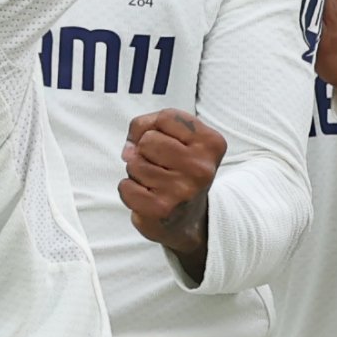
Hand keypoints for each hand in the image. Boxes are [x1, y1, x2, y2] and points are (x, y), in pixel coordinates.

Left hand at [121, 109, 225, 281]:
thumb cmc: (179, 171)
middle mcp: (201, 167)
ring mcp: (182, 189)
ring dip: (138, 172)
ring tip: (156, 183)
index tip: (167, 144)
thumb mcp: (177, 139)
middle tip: (161, 168)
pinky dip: (129, 190)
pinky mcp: (161, 209)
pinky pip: (125, 186)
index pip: (166, 117)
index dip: (155, 128)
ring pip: (134, 162)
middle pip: (148, 139)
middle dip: (145, 152)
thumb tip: (128, 150)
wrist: (188, 220)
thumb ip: (148, 126)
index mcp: (211, 143)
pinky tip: (147, 197)